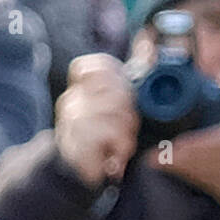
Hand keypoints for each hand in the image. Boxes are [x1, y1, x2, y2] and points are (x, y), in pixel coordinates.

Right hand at [54, 53, 138, 188]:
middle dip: (129, 111)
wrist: (76, 174)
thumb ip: (126, 82)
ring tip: (119, 143)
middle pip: (114, 89)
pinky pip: (109, 134)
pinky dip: (121, 146)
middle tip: (125, 128)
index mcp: (79, 89)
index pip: (93, 66)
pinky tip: (114, 155)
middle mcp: (71, 99)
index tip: (120, 94)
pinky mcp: (76, 139)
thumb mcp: (113, 109)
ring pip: (115, 112)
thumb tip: (148, 45)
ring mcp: (71, 119)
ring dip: (127, 132)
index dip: (112, 76)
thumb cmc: (100, 139)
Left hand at [149, 72, 219, 218]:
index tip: (161, 147)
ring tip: (158, 162)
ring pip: (195, 176)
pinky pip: (204, 186)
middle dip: (171, 160)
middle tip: (151, 157)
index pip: (202, 146)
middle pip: (193, 162)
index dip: (179, 149)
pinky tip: (179, 172)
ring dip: (177, 170)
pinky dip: (190, 179)